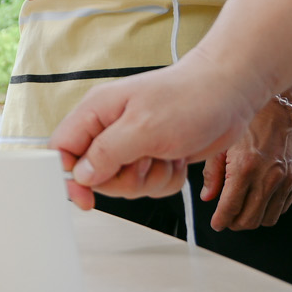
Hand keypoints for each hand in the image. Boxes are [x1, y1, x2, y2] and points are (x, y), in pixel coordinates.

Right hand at [50, 52, 266, 210]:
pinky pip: (149, 186)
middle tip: (145, 160)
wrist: (229, 93)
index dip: (68, 177)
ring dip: (150, 178)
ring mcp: (131, 144)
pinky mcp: (152, 156)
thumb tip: (80, 175)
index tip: (86, 198)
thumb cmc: (189, 98)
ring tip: (166, 153)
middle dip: (124, 179)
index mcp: (95, 112)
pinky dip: (166, 179)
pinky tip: (176, 157)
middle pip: (94, 175)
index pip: (61, 149)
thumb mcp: (143, 128)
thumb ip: (106, 152)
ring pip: (124, 184)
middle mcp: (109, 128)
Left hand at [199, 91, 291, 231]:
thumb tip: (207, 197)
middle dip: (234, 223)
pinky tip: (257, 201)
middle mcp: (266, 177)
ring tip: (241, 210)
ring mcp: (283, 181)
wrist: (277, 111)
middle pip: (249, 219)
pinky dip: (268, 211)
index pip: (231, 207)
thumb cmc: (248, 124)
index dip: (221, 221)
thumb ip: (213, 174)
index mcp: (245, 168)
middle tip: (226, 218)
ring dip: (252, 219)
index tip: (216, 224)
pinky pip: (281, 209)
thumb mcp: (222, 146)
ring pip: (267, 219)